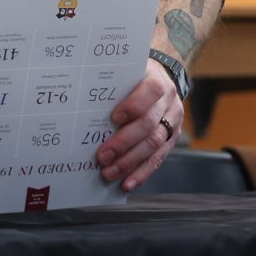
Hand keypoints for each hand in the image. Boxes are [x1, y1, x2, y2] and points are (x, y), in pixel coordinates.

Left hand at [97, 60, 183, 191]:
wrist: (164, 79)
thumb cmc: (135, 77)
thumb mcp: (127, 72)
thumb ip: (113, 84)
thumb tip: (83, 102)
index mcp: (157, 80)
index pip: (151, 91)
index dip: (133, 106)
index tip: (114, 118)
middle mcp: (168, 102)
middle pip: (149, 124)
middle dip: (124, 142)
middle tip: (103, 156)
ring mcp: (173, 121)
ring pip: (155, 144)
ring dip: (131, 161)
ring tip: (110, 172)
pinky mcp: (172, 138)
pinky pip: (159, 158)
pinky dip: (142, 172)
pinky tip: (128, 182)